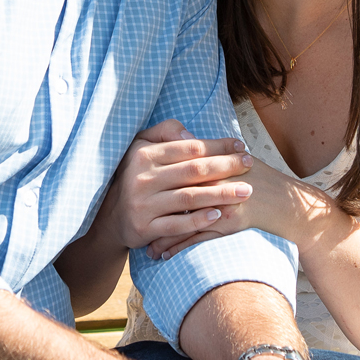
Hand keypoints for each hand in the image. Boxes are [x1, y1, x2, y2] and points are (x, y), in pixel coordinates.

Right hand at [109, 119, 255, 248]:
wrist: (110, 216)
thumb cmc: (135, 175)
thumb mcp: (141, 146)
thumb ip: (166, 131)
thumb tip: (192, 135)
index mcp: (144, 155)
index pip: (188, 148)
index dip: (217, 146)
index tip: (240, 147)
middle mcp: (143, 178)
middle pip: (193, 171)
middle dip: (226, 167)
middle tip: (250, 165)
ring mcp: (143, 205)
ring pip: (189, 198)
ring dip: (221, 194)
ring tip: (246, 191)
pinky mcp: (145, 228)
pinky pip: (177, 225)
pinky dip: (199, 220)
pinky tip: (219, 215)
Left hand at [146, 158, 331, 259]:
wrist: (287, 203)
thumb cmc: (260, 180)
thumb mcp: (235, 160)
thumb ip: (208, 153)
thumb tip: (181, 143)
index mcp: (214, 164)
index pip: (178, 169)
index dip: (155, 178)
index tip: (133, 188)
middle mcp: (215, 182)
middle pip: (175, 195)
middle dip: (152, 208)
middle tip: (129, 217)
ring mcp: (222, 203)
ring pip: (182, 220)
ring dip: (161, 234)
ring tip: (145, 245)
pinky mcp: (228, 224)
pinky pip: (197, 238)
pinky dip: (178, 247)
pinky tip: (163, 254)